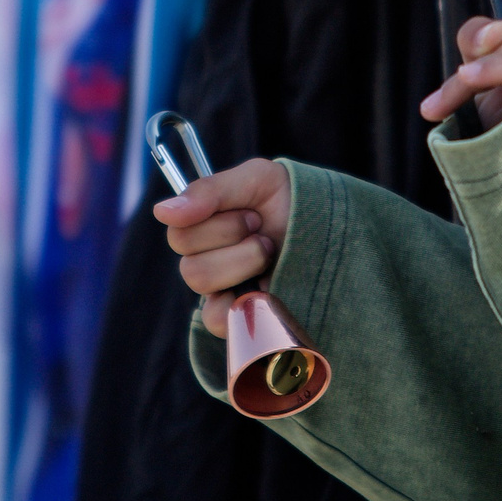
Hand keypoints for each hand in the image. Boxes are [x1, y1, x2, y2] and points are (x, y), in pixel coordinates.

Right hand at [151, 157, 291, 337]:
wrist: (340, 232)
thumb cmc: (295, 201)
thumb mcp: (258, 179)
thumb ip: (210, 190)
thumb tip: (161, 211)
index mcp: (206, 226)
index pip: (178, 231)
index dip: (214, 222)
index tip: (250, 212)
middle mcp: (209, 260)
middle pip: (189, 262)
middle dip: (235, 238)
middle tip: (264, 231)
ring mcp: (225, 291)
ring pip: (203, 285)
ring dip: (245, 261)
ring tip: (272, 254)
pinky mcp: (243, 317)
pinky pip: (218, 321)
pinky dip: (242, 303)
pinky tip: (266, 286)